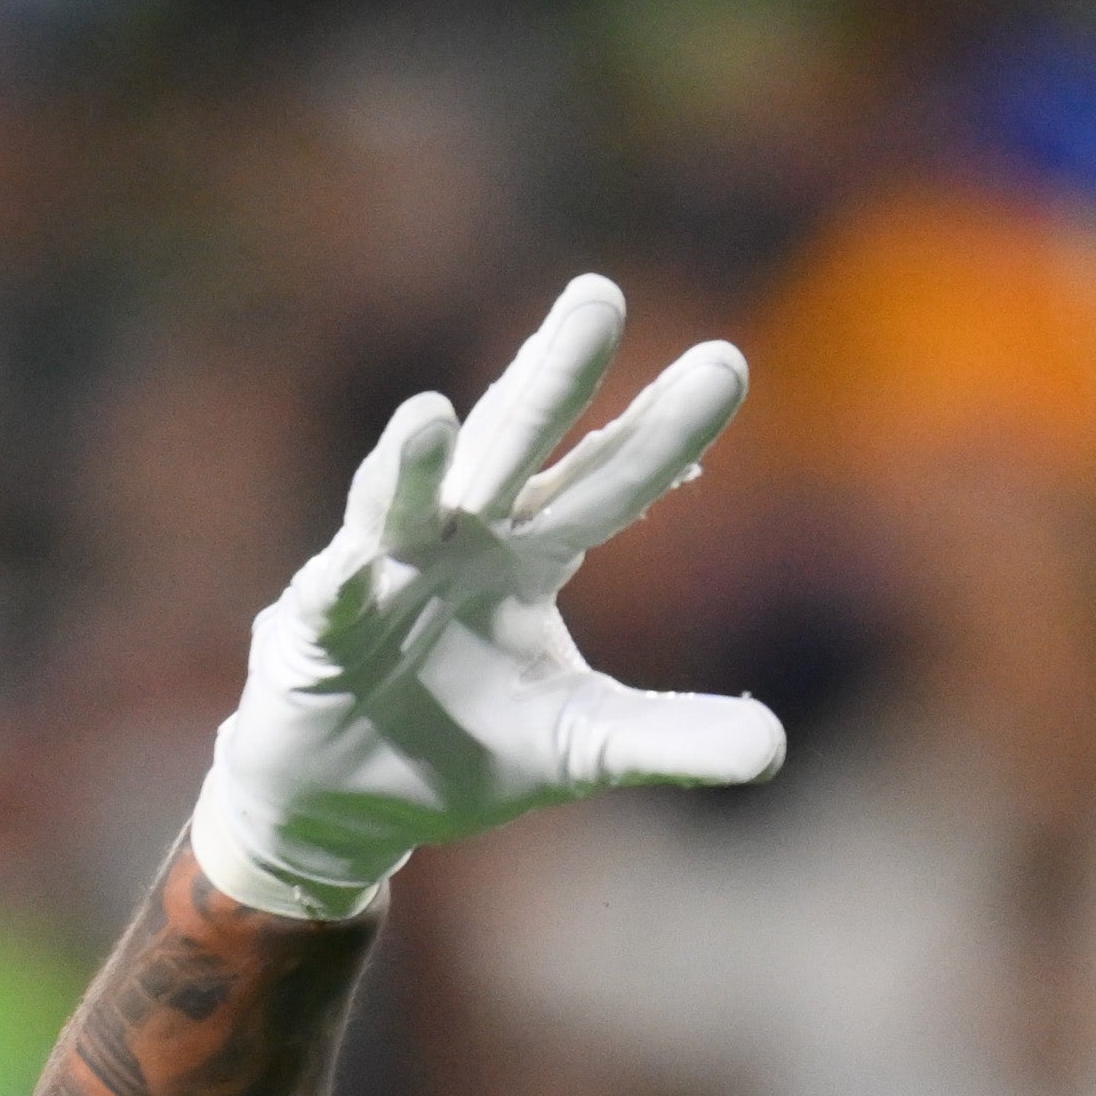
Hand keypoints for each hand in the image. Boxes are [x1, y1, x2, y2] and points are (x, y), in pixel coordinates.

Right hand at [191, 276, 785, 922]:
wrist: (348, 798)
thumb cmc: (462, 745)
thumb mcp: (583, 746)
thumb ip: (672, 738)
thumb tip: (776, 748)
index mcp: (530, 552)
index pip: (608, 479)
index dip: (661, 430)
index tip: (726, 364)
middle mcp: (461, 538)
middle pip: (515, 448)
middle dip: (552, 377)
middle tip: (598, 296)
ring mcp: (384, 572)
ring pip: (403, 499)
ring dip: (413, 461)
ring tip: (431, 412)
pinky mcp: (318, 628)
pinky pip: (332, 595)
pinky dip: (343, 578)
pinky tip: (353, 561)